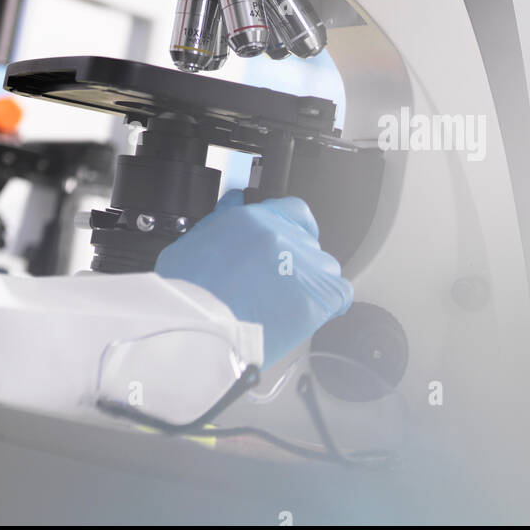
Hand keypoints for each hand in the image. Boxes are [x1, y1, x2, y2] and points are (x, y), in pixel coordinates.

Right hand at [155, 189, 352, 368]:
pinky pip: (340, 294)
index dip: (294, 228)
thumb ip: (222, 219)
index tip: (290, 242)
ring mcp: (302, 266)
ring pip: (325, 267)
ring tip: (286, 304)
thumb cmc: (188, 293)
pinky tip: (308, 313)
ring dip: (311, 282)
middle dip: (296, 261)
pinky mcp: (317, 297)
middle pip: (308, 242)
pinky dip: (329, 303)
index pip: (294, 211)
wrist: (196, 329)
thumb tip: (235, 201)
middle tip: (277, 284)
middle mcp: (282, 236)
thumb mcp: (196, 241)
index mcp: (253, 219)